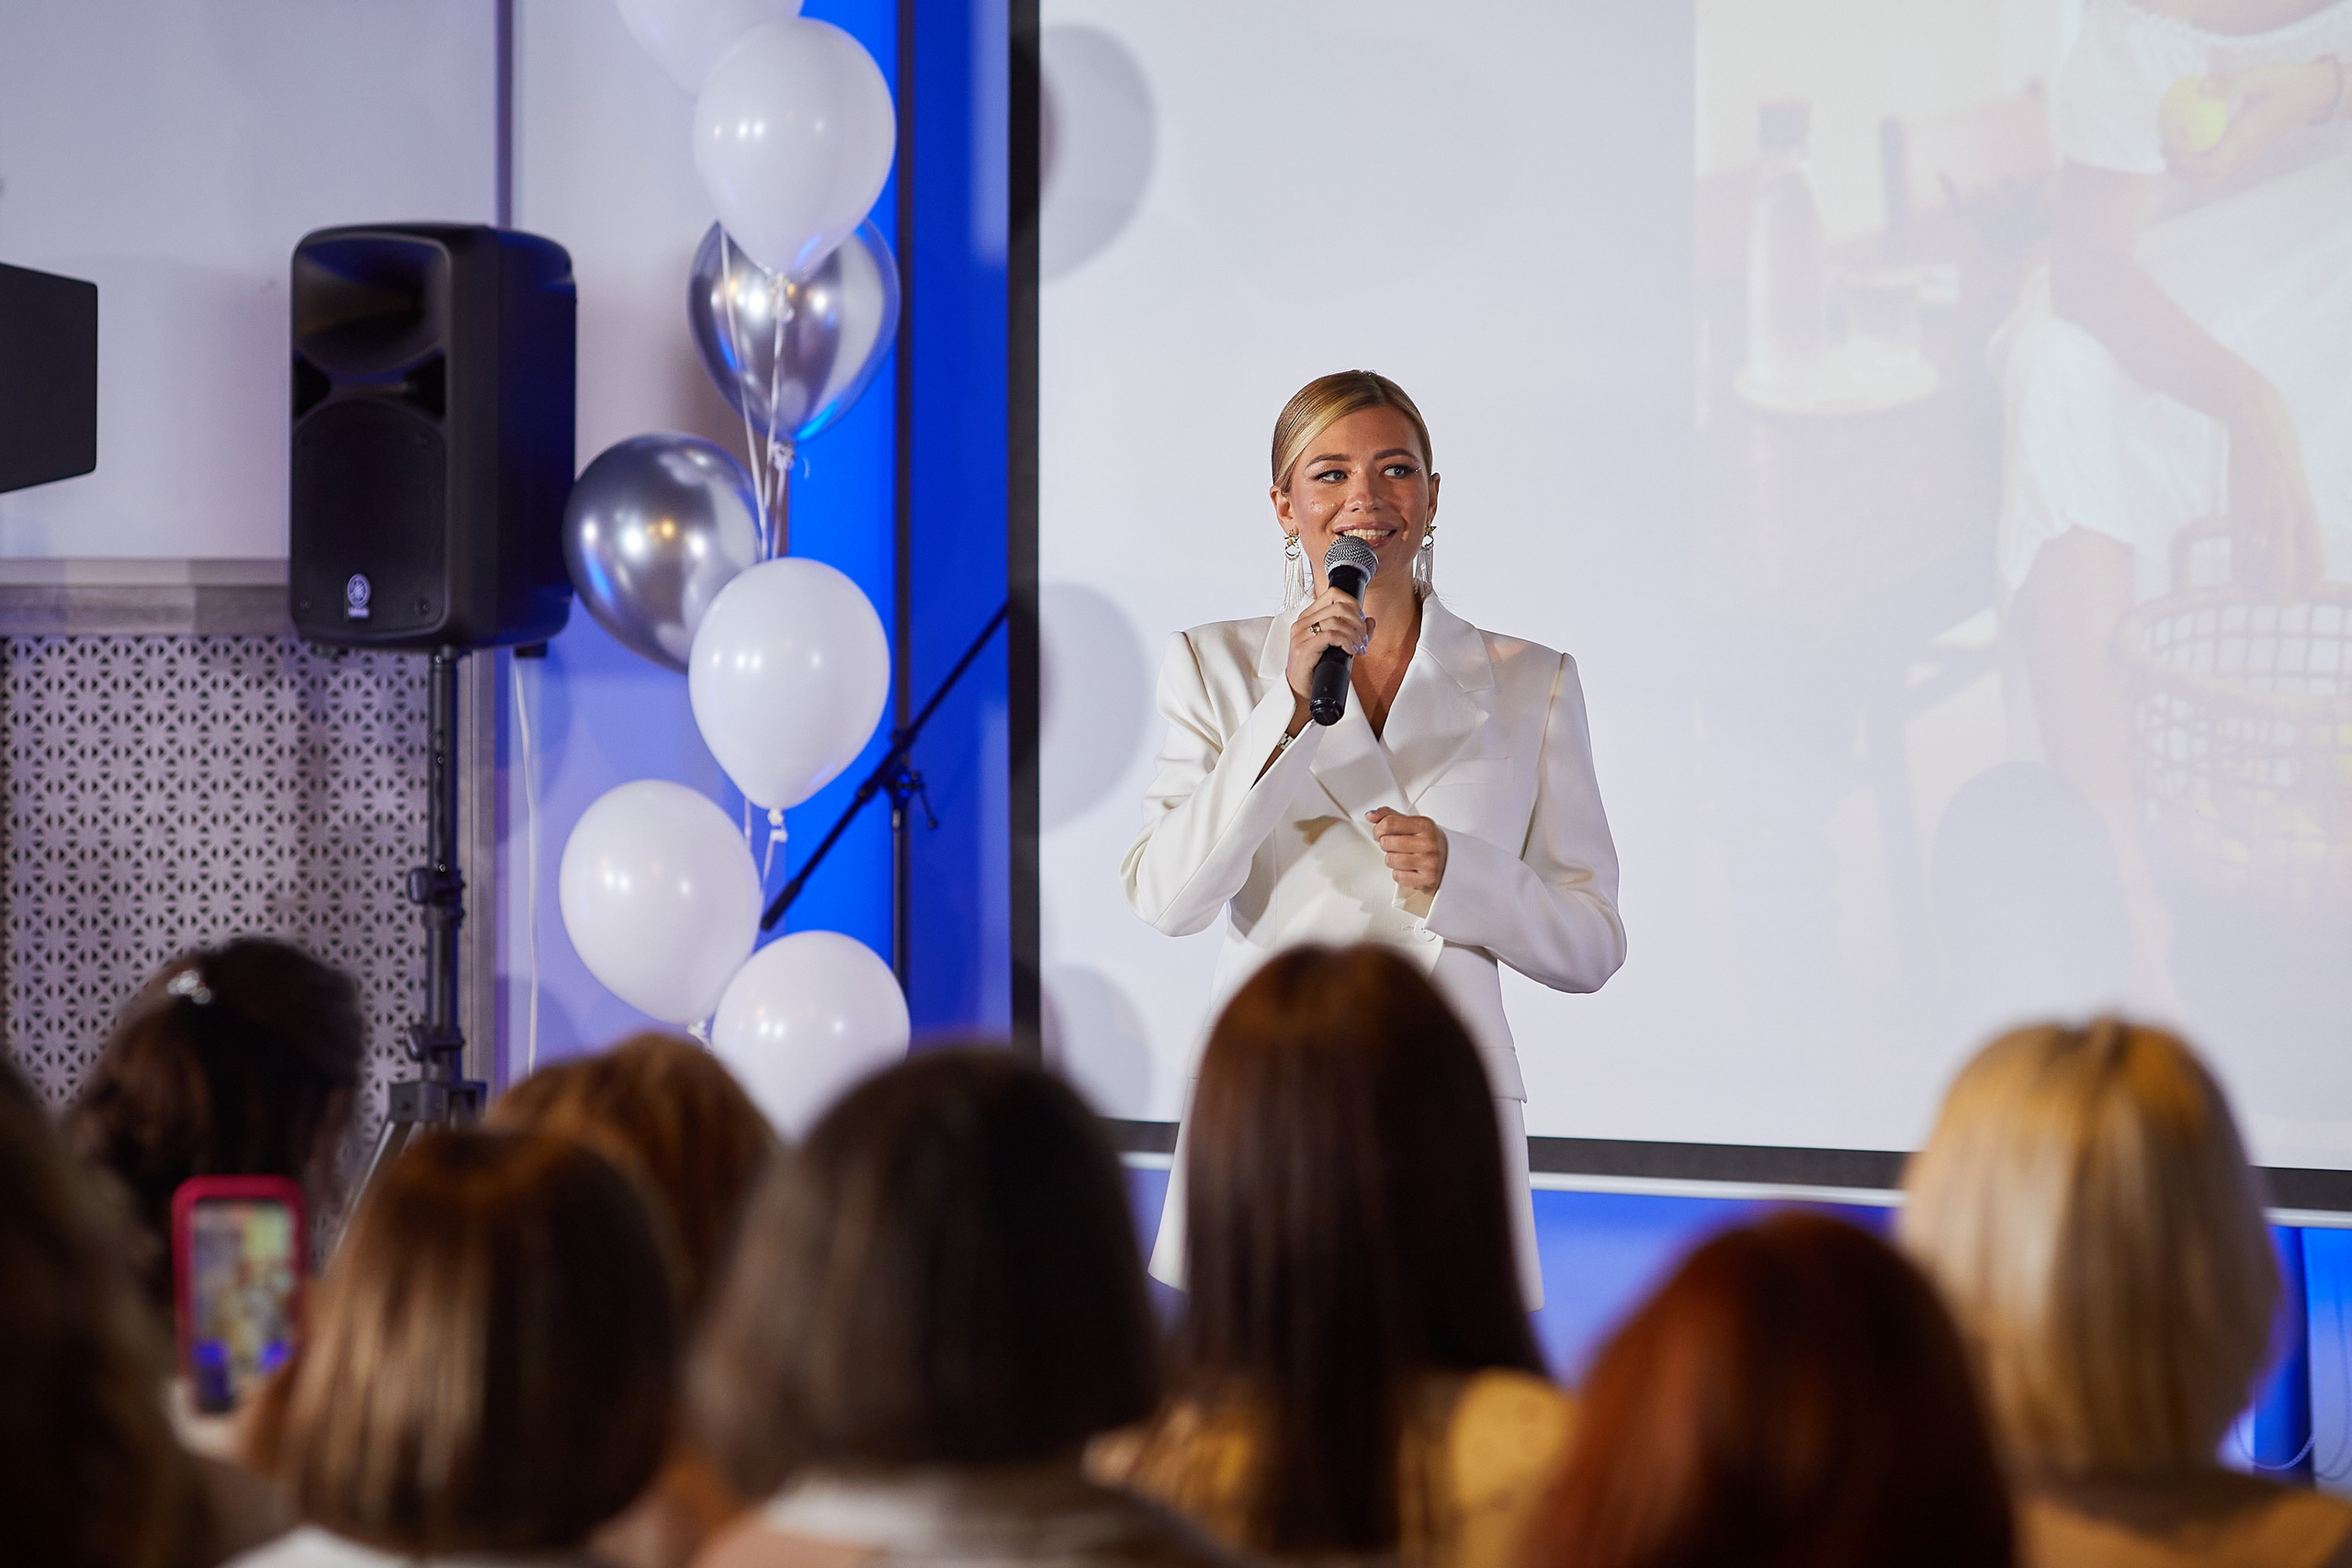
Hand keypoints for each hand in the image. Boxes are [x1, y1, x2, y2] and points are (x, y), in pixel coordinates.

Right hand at [1285, 580, 1374, 723]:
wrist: (1301, 691)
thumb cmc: (1316, 669)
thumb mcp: (1337, 646)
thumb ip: (1354, 631)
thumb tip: (1371, 620)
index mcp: (1308, 617)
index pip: (1333, 594)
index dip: (1353, 604)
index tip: (1361, 621)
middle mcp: (1303, 622)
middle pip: (1339, 606)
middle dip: (1358, 622)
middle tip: (1363, 639)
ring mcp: (1301, 634)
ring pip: (1337, 620)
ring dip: (1355, 635)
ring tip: (1358, 648)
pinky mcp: (1304, 647)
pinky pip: (1331, 635)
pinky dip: (1346, 642)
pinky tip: (1350, 651)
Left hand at [1367, 808, 1446, 892]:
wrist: (1453, 862)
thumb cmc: (1431, 842)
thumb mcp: (1415, 825)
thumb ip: (1392, 817)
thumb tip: (1371, 815)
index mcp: (1425, 826)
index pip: (1389, 823)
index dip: (1378, 828)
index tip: (1379, 831)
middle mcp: (1428, 844)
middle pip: (1387, 842)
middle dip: (1386, 844)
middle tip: (1395, 845)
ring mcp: (1428, 863)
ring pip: (1390, 860)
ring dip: (1392, 860)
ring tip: (1404, 857)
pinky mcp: (1426, 881)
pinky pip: (1397, 876)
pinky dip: (1400, 874)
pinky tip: (1409, 869)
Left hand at [2168, 63, 2339, 186]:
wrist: (2313, 94)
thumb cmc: (2288, 83)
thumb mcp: (2261, 76)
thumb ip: (2231, 81)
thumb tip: (2199, 88)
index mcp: (2245, 139)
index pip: (2210, 166)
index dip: (2184, 162)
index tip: (2167, 145)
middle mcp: (2244, 154)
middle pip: (2205, 180)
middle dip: (2179, 170)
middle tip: (2164, 146)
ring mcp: (2245, 157)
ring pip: (2210, 178)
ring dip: (2186, 170)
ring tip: (2173, 147)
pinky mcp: (2245, 153)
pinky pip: (2217, 168)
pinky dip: (2197, 163)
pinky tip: (2190, 142)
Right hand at [2225, 376, 2324, 593]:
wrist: (2259, 427)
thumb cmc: (2278, 461)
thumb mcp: (2295, 491)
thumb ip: (2295, 518)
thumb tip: (2288, 547)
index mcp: (2309, 513)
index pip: (2317, 563)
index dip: (2310, 587)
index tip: (2299, 596)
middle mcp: (2290, 517)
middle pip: (2289, 572)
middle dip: (2282, 596)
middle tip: (2274, 603)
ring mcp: (2263, 514)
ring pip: (2261, 567)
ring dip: (2255, 588)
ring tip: (2252, 593)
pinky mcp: (2239, 509)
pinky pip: (2238, 551)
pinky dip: (2238, 570)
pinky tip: (2238, 574)